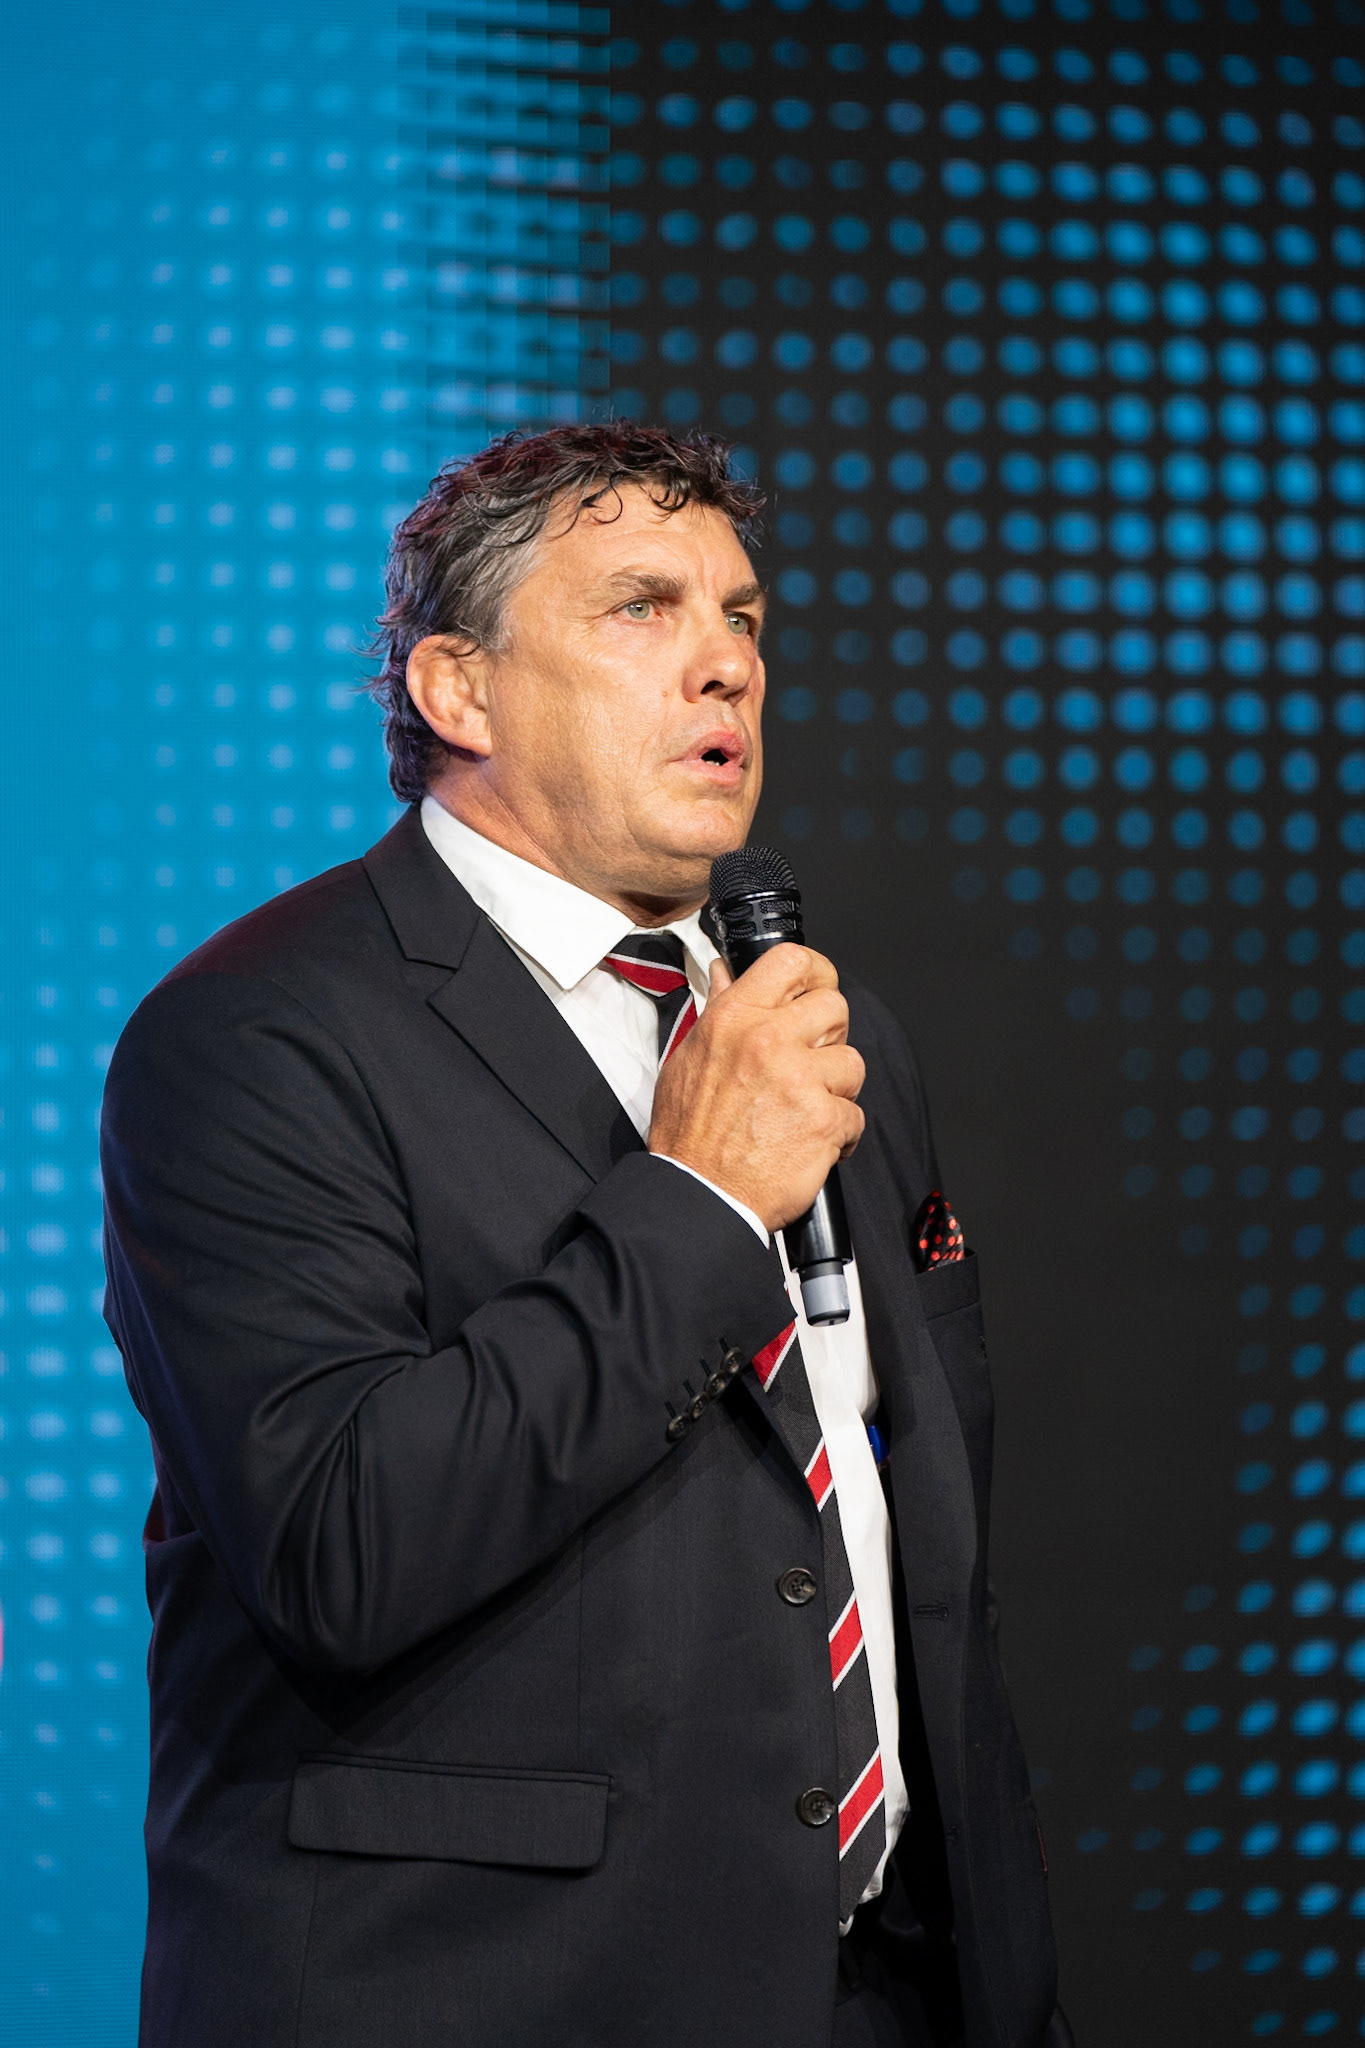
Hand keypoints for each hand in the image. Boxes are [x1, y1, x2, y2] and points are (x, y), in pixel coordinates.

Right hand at [647, 944, 864, 1232]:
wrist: (698, 1194)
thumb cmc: (689, 1135)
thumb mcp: (688, 1058)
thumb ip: (716, 1011)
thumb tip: (725, 974)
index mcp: (735, 1019)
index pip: (792, 960)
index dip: (816, 972)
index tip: (817, 987)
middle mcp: (768, 1040)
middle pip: (835, 1007)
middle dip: (831, 1036)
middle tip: (812, 1061)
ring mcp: (799, 1079)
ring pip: (853, 1064)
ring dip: (836, 1090)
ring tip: (805, 1110)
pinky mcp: (823, 1121)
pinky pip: (855, 1115)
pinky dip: (840, 1135)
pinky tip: (810, 1142)